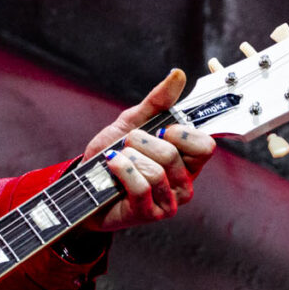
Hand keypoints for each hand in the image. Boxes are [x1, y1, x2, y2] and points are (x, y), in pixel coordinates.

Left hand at [81, 69, 216, 232]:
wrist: (83, 184)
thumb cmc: (112, 156)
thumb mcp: (132, 122)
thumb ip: (157, 101)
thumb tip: (178, 75)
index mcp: (187, 161)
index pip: (205, 145)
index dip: (181, 133)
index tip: (160, 130)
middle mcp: (184, 183)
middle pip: (173, 153)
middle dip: (142, 142)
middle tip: (128, 145)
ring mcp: (168, 202)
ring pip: (156, 171)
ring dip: (128, 158)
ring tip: (118, 159)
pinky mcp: (149, 214)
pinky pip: (141, 186)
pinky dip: (121, 170)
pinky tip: (112, 166)